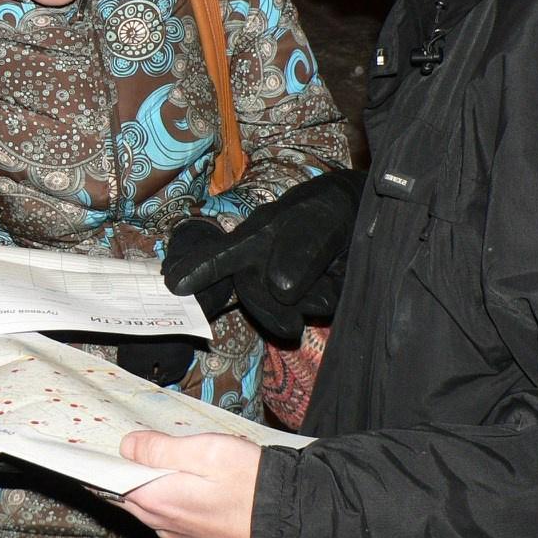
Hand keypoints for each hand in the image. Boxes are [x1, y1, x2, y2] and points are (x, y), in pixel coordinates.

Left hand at [115, 431, 260, 537]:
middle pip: (130, 496)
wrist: (287, 523)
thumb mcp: (206, 451)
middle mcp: (163, 524)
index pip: (114, 482)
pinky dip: (170, 503)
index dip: (113, 461)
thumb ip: (161, 448)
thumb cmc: (250, 484)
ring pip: (151, 508)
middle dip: (131, 473)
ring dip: (151, 488)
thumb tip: (128, 446)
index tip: (116, 445)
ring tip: (166, 463)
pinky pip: (170, 520)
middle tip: (142, 447)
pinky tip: (187, 487)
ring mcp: (179, 536)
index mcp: (157, 500)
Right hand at [163, 170, 364, 344]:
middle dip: (270, 312)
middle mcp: (262, 262)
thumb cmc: (330, 210)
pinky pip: (314, 308)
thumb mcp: (318, 218)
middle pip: (252, 293)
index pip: (221, 255)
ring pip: (282, 307)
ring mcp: (283, 282)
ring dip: (306, 305)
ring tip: (327, 287)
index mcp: (254, 238)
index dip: (198, 270)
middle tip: (293, 328)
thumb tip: (279, 286)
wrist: (362, 219)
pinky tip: (336, 283)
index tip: (174, 284)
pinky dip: (329, 300)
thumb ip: (300, 247)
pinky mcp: (307, 296)